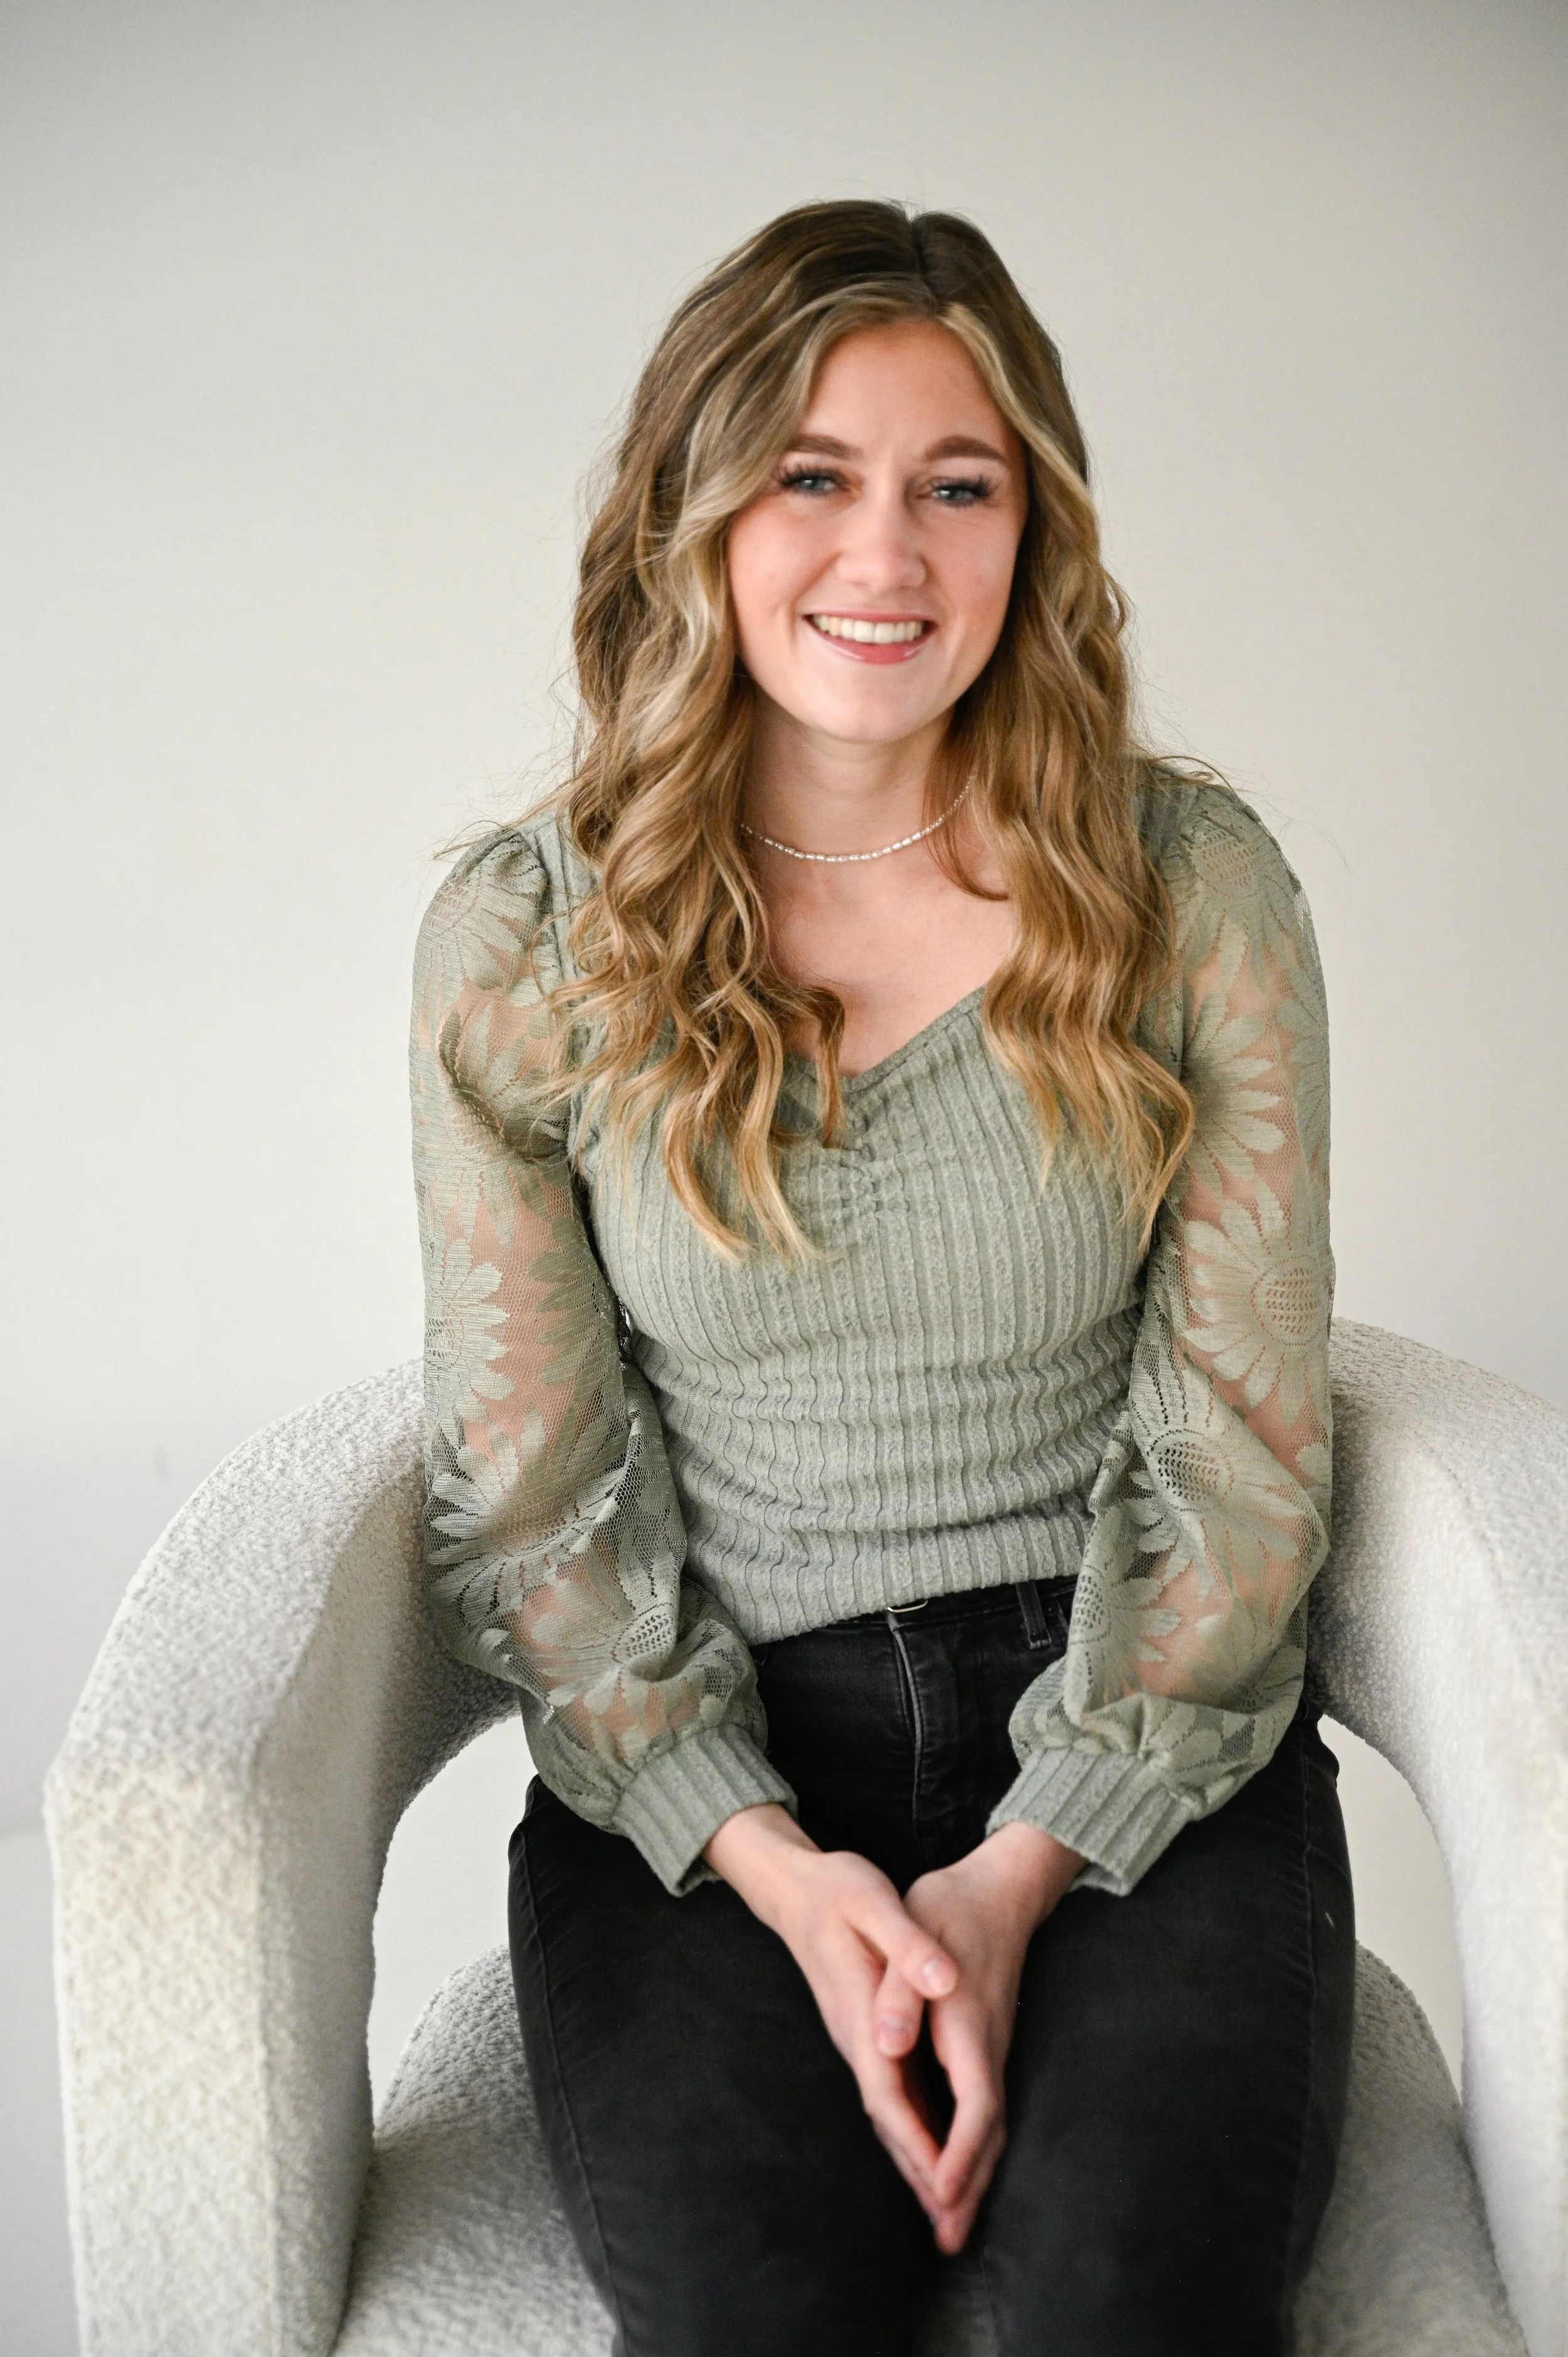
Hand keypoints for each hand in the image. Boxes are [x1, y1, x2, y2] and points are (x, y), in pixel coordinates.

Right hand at [703, 1805, 960, 2214]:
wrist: (794, 1887)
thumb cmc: (837, 1890)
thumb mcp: (873, 1902)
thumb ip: (905, 1946)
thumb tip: (941, 1981)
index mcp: (861, 2011)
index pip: (889, 2093)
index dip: (919, 2143)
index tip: (947, 2188)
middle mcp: (854, 2036)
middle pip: (888, 2118)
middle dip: (919, 2174)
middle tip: (952, 2228)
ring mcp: (855, 2037)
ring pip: (888, 2111)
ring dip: (915, 2159)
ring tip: (947, 2209)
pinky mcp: (862, 2031)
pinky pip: (890, 2094)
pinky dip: (911, 2128)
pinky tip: (929, 2146)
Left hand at [879, 1823, 1082, 2251]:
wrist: (1002, 1886)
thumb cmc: (952, 1904)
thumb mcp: (916, 1926)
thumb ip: (901, 1987)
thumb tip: (887, 2043)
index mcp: (967, 2024)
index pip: (973, 2105)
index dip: (959, 2154)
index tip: (944, 2195)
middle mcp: (986, 2045)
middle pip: (986, 2131)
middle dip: (968, 2186)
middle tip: (949, 2241)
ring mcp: (990, 2048)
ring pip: (987, 2124)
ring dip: (971, 2174)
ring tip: (952, 2225)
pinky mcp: (984, 2044)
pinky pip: (982, 2109)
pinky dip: (971, 2146)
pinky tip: (956, 2167)